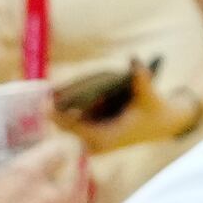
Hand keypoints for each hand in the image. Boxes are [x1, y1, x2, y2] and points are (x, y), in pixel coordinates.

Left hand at [56, 60, 193, 159]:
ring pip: (66, 125)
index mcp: (107, 137)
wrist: (160, 125)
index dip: (61, 114)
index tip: (48, 100)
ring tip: (45, 90)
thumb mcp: (149, 95)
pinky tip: (53, 93)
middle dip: (54, 109)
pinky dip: (64, 110)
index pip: (76, 127)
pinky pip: (71, 122)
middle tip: (42, 90)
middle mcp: (96, 143)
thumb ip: (141, 79)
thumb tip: (134, 59)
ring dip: (57, 109)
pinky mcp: (91, 134)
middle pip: (66, 127)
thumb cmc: (154, 111)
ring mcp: (92, 140)